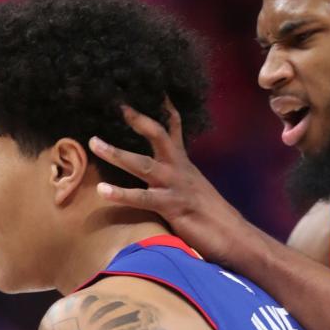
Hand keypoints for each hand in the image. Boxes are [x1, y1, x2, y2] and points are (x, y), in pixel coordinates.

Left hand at [90, 104, 267, 270]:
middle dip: (138, 120)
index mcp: (185, 166)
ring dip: (116, 153)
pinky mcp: (173, 207)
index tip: (151, 90)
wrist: (236, 238)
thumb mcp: (194, 194)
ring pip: (143, 164)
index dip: (163, 110)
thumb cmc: (215, 221)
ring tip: (93, 143)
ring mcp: (176, 187)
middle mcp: (180, 171)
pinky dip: (121, 194)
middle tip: (117, 105)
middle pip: (159, 136)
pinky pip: (143, 198)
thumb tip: (164, 182)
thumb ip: (178, 183)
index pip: (174, 130)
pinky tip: (102, 191)